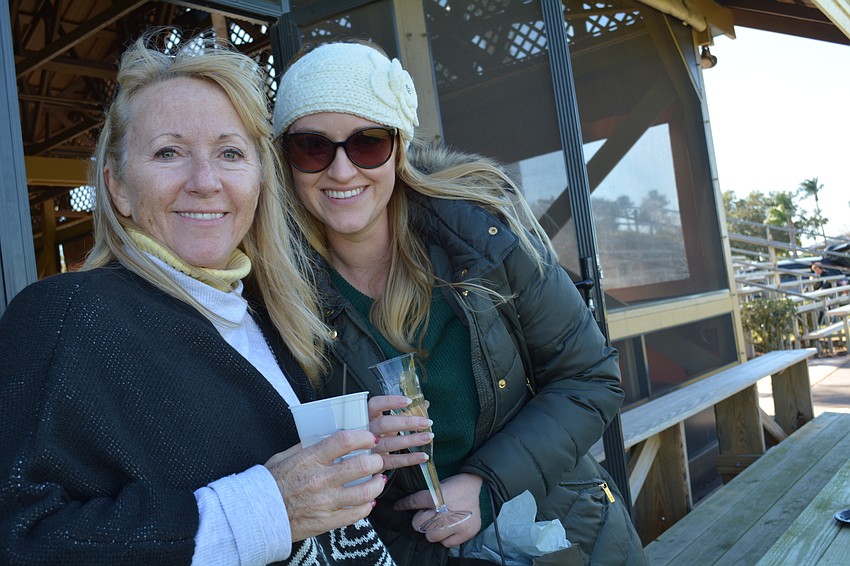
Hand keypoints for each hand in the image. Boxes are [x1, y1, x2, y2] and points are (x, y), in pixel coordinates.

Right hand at [265, 429, 385, 541]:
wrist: (256, 515)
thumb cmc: (269, 485)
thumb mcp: (284, 457)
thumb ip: (306, 447)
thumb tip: (324, 437)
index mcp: (310, 460)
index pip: (344, 442)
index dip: (363, 437)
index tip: (369, 438)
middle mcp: (320, 480)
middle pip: (361, 466)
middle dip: (375, 461)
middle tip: (377, 460)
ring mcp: (325, 502)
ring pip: (364, 492)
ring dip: (376, 485)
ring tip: (378, 480)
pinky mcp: (327, 521)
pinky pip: (356, 514)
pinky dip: (367, 506)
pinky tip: (368, 501)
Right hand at [368, 395, 431, 471]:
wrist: (360, 458)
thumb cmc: (376, 433)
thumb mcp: (384, 420)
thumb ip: (403, 413)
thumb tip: (426, 405)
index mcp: (367, 415)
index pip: (376, 404)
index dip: (391, 402)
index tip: (409, 401)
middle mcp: (366, 431)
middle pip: (384, 424)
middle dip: (406, 423)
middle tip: (425, 422)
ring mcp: (369, 448)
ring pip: (390, 443)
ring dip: (411, 440)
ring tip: (428, 436)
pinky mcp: (374, 464)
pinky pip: (393, 461)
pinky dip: (409, 459)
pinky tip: (423, 456)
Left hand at [392, 473, 482, 546]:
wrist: (476, 486)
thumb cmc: (455, 485)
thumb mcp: (437, 484)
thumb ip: (424, 496)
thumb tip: (407, 504)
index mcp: (437, 496)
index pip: (413, 502)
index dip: (403, 505)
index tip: (397, 506)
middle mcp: (445, 511)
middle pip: (418, 524)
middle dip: (420, 520)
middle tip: (427, 515)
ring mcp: (457, 524)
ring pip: (431, 536)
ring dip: (432, 530)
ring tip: (438, 523)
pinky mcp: (466, 532)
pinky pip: (446, 543)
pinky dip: (445, 537)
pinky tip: (449, 527)